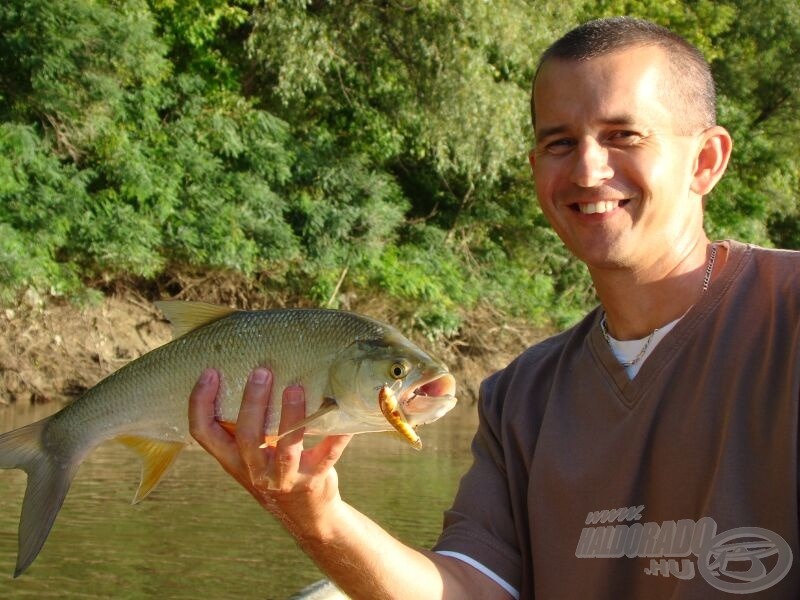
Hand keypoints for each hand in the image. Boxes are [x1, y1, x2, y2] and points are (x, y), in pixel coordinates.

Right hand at [188, 367, 352, 526]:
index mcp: (233, 460)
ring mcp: (285, 478)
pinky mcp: (314, 479)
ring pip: (286, 448)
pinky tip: (342, 416)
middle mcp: (255, 471)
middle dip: (253, 402)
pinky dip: (337, 436)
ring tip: (295, 389)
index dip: (201, 403)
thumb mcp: (252, 455)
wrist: (306, 515)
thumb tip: (252, 372)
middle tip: (261, 372)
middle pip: (246, 436)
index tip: (210, 372)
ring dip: (291, 417)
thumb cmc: (275, 470)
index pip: (204, 433)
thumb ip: (247, 426)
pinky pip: (327, 454)